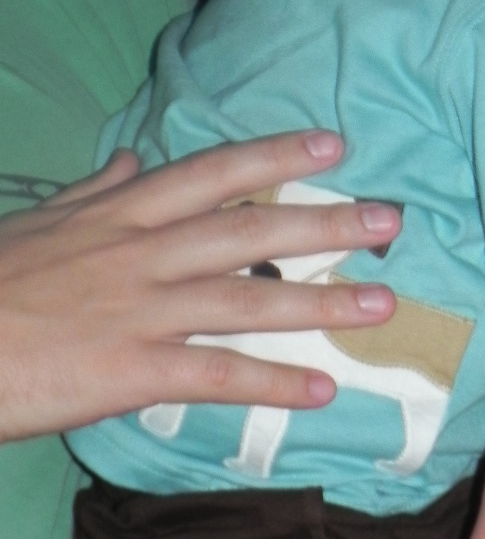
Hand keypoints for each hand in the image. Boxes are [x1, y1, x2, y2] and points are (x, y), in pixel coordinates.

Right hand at [0, 131, 399, 440]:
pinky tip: (322, 390)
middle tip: (392, 220)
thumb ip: (94, 193)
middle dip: (324, 223)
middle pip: (247, 230)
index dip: (275, 157)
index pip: (211, 174)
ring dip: (320, 303)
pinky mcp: (126, 371)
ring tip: (383, 305)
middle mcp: (139, 253)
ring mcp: (137, 311)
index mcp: (118, 214)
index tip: (334, 147)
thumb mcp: (38, 222)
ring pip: (245, 300)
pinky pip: (214, 375)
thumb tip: (132, 163)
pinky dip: (272, 383)